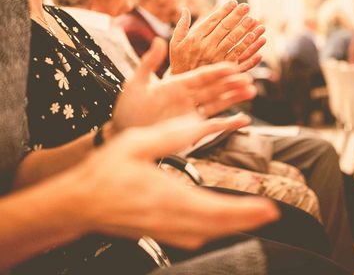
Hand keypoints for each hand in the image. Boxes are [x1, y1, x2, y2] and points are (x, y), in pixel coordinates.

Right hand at [75, 121, 279, 248]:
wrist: (80, 202)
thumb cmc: (106, 171)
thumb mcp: (136, 142)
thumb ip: (170, 135)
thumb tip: (197, 122)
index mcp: (168, 195)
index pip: (216, 209)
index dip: (245, 211)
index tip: (267, 208)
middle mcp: (170, 217)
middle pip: (217, 226)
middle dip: (246, 220)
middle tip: (268, 214)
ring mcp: (163, 229)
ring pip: (207, 234)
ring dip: (231, 226)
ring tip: (250, 216)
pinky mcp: (157, 232)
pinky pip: (192, 236)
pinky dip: (211, 230)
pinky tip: (216, 223)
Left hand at [110, 38, 255, 133]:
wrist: (124, 131)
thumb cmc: (129, 108)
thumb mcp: (137, 83)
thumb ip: (149, 63)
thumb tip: (159, 40)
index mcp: (177, 84)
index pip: (201, 75)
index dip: (217, 71)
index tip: (232, 65)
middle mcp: (188, 97)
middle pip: (214, 88)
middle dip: (231, 83)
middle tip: (248, 78)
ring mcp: (192, 114)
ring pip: (218, 104)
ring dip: (234, 98)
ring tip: (251, 91)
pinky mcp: (193, 130)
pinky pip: (215, 126)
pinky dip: (230, 124)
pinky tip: (244, 120)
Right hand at [170, 1, 265, 74]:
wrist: (182, 83)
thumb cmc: (179, 61)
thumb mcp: (175, 42)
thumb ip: (181, 25)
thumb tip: (185, 9)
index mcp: (195, 38)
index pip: (213, 20)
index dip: (224, 10)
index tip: (233, 2)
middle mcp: (206, 47)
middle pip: (225, 28)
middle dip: (236, 16)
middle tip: (246, 6)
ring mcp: (215, 58)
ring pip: (233, 40)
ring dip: (244, 29)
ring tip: (254, 20)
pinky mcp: (223, 68)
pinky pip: (238, 56)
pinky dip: (248, 47)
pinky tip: (255, 39)